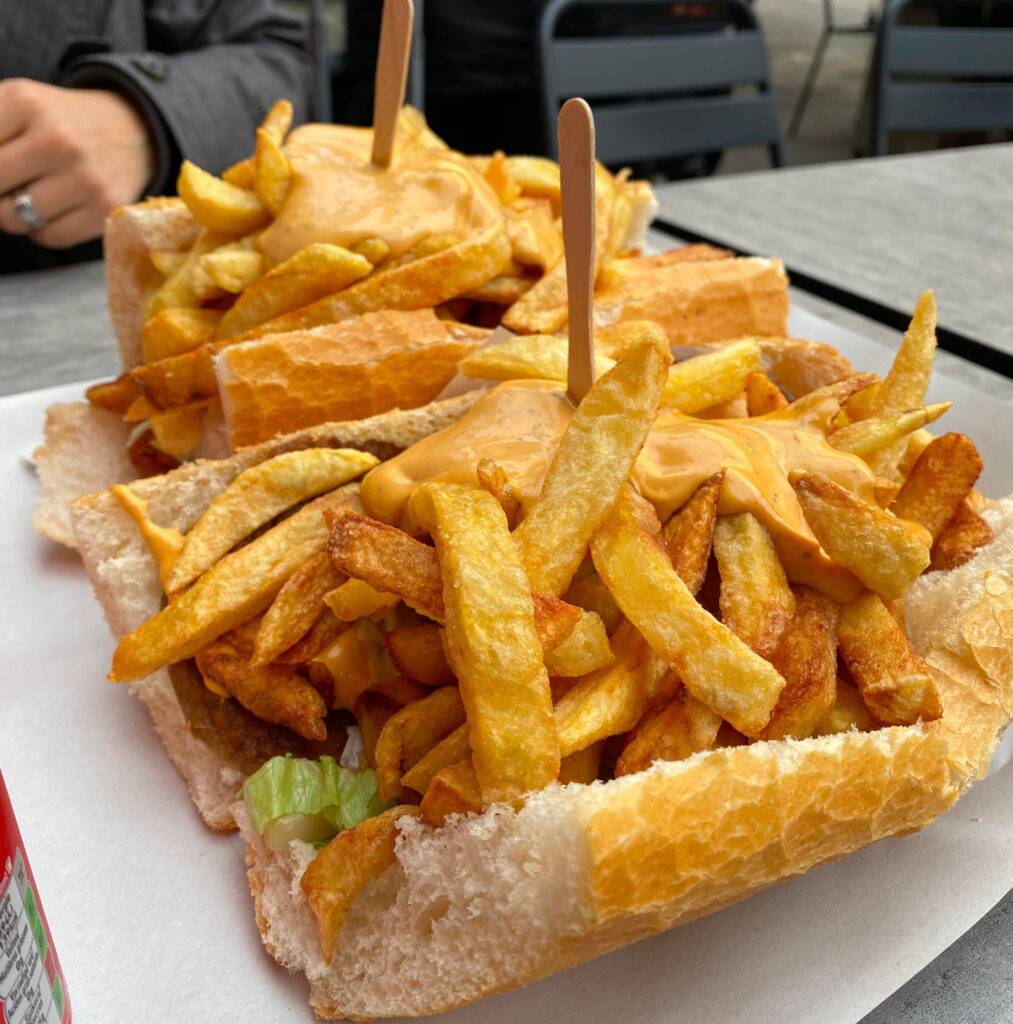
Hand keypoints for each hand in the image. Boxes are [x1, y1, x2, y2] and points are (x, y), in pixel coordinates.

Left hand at [0, 79, 154, 248]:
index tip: (2, 169)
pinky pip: (49, 237)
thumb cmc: (59, 122)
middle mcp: (58, 140)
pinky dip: (41, 230)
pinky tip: (53, 210)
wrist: (131, 130)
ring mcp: (86, 178)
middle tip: (6, 184)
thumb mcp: (15, 105)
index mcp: (25, 102)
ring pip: (14, 218)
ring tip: (25, 196)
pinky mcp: (106, 208)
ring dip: (11, 214)